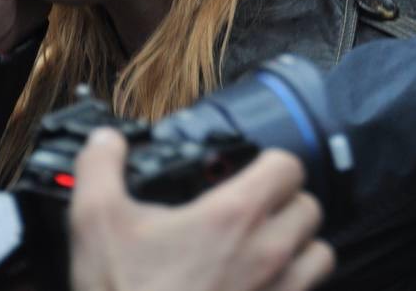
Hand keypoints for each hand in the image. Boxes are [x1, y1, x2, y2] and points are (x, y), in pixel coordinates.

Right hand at [69, 129, 333, 290]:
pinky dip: (290, 289)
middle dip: (284, 203)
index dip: (269, 163)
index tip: (248, 171)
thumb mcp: (96, 224)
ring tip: (264, 248)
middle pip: (309, 209)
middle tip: (252, 210)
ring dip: (299, 247)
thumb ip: (100, 169)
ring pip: (319, 256)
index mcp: (234, 217)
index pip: (288, 168)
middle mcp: (268, 255)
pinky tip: (257, 289)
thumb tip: (105, 140)